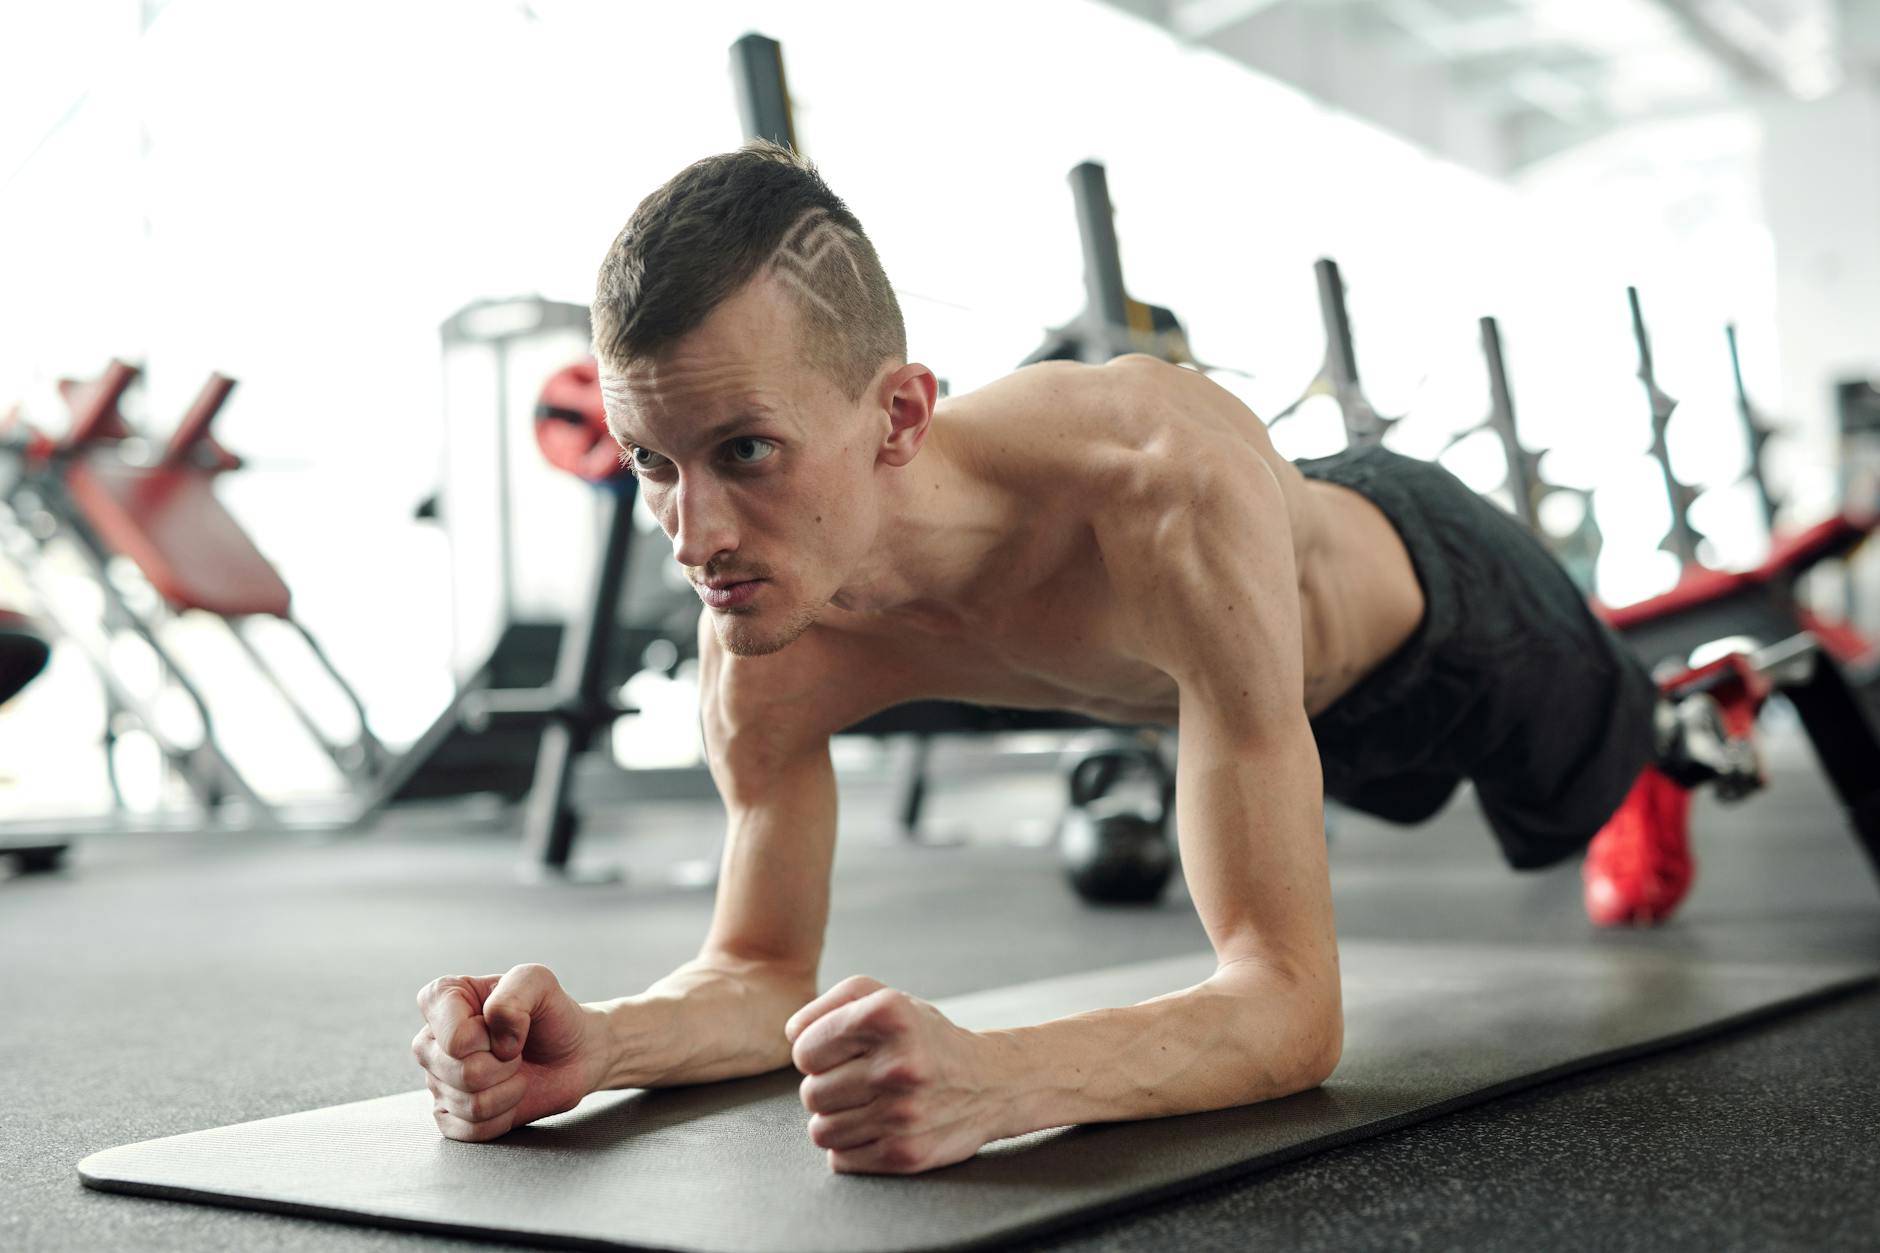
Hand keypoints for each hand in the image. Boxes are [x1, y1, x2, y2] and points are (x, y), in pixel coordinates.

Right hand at [411, 963, 605, 1141]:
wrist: (573, 1052)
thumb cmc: (550, 1013)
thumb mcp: (539, 982)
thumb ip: (515, 992)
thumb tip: (496, 1038)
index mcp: (442, 1000)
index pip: (455, 1039)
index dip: (491, 1037)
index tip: (509, 1025)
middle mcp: (430, 1041)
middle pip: (461, 1073)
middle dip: (505, 1065)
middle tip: (515, 1051)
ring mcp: (437, 1080)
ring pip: (469, 1105)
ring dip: (509, 1091)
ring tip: (514, 1071)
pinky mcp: (449, 1115)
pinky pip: (471, 1131)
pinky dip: (503, 1117)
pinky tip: (509, 1097)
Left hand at [786, 975, 1006, 1173]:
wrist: (991, 1083)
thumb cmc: (924, 1038)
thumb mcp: (886, 999)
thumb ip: (830, 1004)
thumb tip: (791, 1034)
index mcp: (888, 1016)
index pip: (805, 1050)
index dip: (815, 1052)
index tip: (837, 1053)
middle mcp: (897, 1064)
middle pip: (810, 1093)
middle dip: (827, 1087)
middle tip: (857, 1080)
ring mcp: (902, 1113)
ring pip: (821, 1130)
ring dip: (836, 1119)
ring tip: (866, 1104)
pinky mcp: (905, 1153)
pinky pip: (840, 1159)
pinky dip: (851, 1146)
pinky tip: (877, 1126)